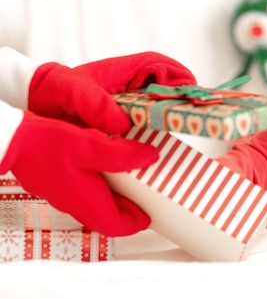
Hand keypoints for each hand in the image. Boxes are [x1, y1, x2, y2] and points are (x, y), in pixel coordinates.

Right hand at [1, 111, 158, 235]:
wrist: (11, 141)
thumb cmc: (46, 144)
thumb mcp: (91, 146)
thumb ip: (122, 155)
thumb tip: (150, 157)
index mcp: (87, 201)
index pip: (117, 226)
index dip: (137, 222)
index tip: (152, 213)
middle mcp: (77, 203)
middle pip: (109, 218)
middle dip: (130, 212)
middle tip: (147, 198)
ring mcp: (67, 194)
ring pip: (98, 205)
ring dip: (118, 199)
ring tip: (135, 182)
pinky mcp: (60, 183)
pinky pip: (88, 193)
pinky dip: (105, 187)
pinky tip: (110, 168)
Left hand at [28, 51, 196, 134]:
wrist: (37, 103)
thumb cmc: (54, 90)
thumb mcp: (72, 93)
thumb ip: (96, 103)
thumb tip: (123, 122)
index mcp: (121, 69)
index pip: (159, 64)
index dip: (179, 74)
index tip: (193, 88)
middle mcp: (129, 82)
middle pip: (166, 83)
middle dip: (183, 94)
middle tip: (196, 111)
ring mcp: (128, 98)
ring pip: (160, 100)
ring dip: (173, 109)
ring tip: (185, 124)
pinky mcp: (125, 114)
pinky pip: (148, 115)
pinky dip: (158, 124)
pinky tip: (162, 137)